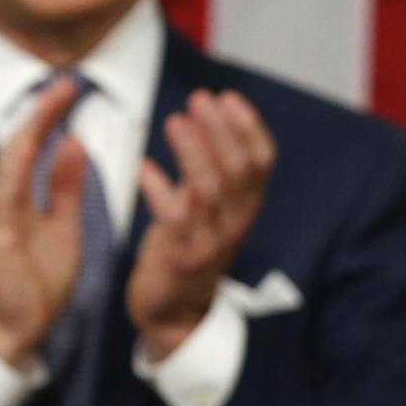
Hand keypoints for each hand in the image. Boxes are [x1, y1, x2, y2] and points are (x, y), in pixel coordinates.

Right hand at [0, 78, 84, 366]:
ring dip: (29, 131)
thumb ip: (63, 185)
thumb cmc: (35, 276)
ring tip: (51, 101)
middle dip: (40, 113)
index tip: (72, 86)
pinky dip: (15, 170)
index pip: (32, 144)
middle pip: (17, 144)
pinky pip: (2, 198)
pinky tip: (28, 148)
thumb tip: (73, 141)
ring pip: (7, 163)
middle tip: (66, 81)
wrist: (15, 328)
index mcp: (13, 191)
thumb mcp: (60, 224)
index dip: (49, 114)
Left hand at [126, 89, 275, 360]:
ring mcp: (211, 240)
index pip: (262, 160)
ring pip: (210, 189)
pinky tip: (143, 168)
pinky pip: (174, 218)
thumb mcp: (208, 206)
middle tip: (199, 100)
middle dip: (220, 130)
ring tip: (175, 121)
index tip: (227, 97)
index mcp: (246, 205)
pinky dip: (159, 189)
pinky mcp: (182, 256)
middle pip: (238, 169)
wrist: (175, 308)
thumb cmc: (185, 246)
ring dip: (193, 152)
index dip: (248, 126)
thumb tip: (206, 116)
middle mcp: (236, 221)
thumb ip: (211, 169)